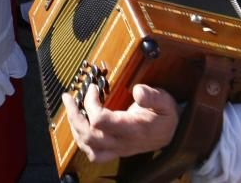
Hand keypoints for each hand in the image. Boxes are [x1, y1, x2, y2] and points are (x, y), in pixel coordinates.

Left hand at [63, 84, 178, 162]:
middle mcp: (123, 142)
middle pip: (89, 135)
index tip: (93, 87)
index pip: (101, 121)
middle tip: (69, 97)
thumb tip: (137, 91)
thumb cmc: (165, 115)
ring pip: (88, 146)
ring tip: (71, 108)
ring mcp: (118, 149)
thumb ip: (153, 96)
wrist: (171, 133)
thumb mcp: (165, 101)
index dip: (91, 103)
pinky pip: (94, 154)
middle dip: (74, 115)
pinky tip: (79, 125)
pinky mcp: (115, 151)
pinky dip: (82, 140)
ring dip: (74, 127)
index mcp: (133, 129)